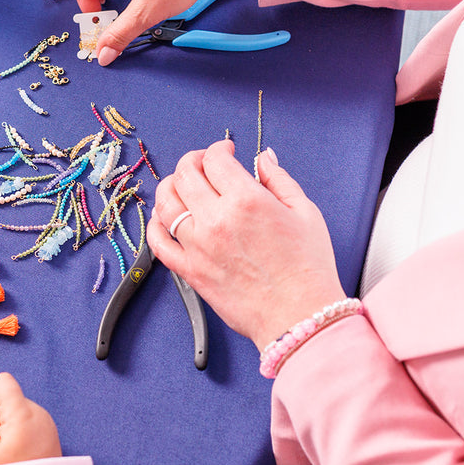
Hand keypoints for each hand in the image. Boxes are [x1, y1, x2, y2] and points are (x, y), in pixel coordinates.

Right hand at [0, 373, 61, 464]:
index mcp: (22, 412)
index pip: (1, 381)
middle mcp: (36, 411)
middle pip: (6, 395)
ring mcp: (44, 420)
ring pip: (14, 407)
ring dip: (0, 421)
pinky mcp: (47, 429)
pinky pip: (25, 418)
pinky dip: (12, 427)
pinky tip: (10, 448)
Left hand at [148, 140, 344, 349]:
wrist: (299, 315)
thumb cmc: (307, 268)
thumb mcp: (305, 212)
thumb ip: (278, 179)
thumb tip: (263, 158)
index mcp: (246, 200)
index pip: (215, 159)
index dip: (219, 148)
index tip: (225, 151)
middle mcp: (216, 220)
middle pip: (185, 174)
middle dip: (193, 160)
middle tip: (203, 163)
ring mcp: (198, 246)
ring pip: (166, 203)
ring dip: (171, 186)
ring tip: (183, 185)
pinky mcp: (190, 270)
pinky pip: (158, 243)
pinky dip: (156, 225)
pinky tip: (165, 218)